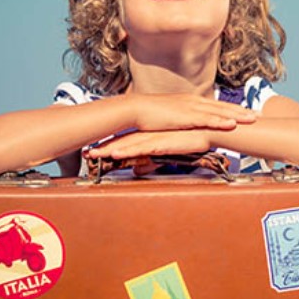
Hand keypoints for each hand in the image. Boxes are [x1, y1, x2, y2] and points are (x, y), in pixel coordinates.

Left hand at [85, 130, 213, 159]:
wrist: (212, 130)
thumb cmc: (195, 138)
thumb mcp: (172, 150)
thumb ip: (154, 157)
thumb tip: (139, 169)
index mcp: (151, 133)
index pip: (126, 140)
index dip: (109, 145)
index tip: (94, 151)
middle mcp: (149, 134)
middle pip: (121, 141)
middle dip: (103, 148)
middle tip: (86, 153)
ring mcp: (155, 137)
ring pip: (127, 145)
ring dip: (109, 150)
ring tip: (93, 154)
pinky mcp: (162, 142)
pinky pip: (140, 148)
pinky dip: (126, 152)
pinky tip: (114, 155)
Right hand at [126, 93, 255, 131]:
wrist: (135, 109)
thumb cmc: (150, 114)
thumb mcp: (172, 117)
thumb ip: (184, 120)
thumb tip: (191, 128)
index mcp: (192, 101)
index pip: (218, 106)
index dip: (235, 109)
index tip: (249, 112)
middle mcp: (195, 102)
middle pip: (224, 107)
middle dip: (243, 111)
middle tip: (260, 116)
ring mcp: (191, 108)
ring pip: (219, 112)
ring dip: (238, 115)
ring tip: (254, 119)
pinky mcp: (185, 116)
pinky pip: (206, 119)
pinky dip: (221, 121)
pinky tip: (233, 124)